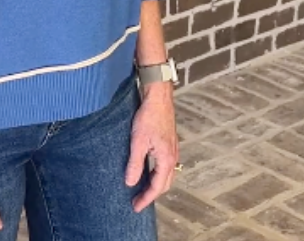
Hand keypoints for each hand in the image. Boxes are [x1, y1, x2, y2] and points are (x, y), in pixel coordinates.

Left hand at [125, 83, 178, 212]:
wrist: (158, 97)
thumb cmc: (149, 116)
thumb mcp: (138, 141)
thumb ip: (135, 163)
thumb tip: (130, 182)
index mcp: (166, 159)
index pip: (157, 187)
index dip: (146, 198)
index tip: (136, 206)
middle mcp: (173, 157)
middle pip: (164, 184)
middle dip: (151, 194)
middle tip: (137, 200)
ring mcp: (173, 150)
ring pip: (166, 175)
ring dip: (155, 184)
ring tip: (142, 188)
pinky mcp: (169, 143)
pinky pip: (165, 165)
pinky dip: (157, 173)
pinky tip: (148, 170)